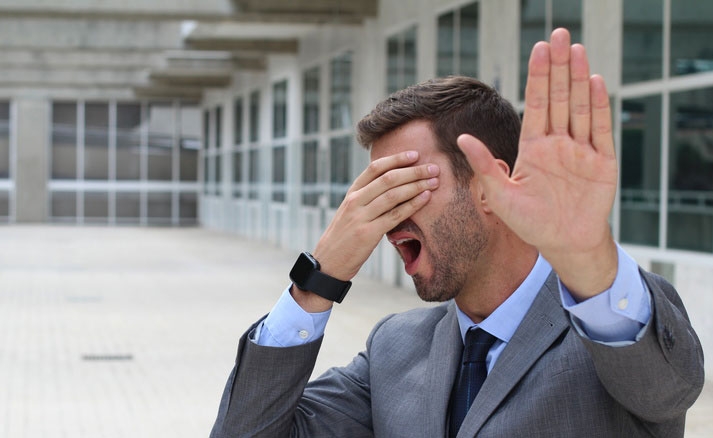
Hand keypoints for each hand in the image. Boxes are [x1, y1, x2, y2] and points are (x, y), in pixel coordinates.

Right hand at [293, 151, 438, 310]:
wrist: (328, 263)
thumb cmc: (344, 237)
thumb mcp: (350, 212)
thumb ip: (367, 198)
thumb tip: (392, 185)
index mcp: (351, 193)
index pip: (375, 168)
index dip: (396, 159)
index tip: (415, 154)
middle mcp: (355, 201)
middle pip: (388, 179)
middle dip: (413, 171)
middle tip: (433, 168)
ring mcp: (361, 217)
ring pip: (394, 194)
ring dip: (417, 185)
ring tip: (434, 181)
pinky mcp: (368, 233)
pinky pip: (395, 215)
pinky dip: (413, 204)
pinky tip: (425, 198)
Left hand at [457, 28, 617, 299]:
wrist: (563, 244)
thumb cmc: (530, 222)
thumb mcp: (500, 195)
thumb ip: (485, 165)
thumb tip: (461, 137)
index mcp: (533, 147)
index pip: (536, 104)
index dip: (537, 77)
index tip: (538, 49)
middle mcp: (558, 143)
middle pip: (559, 97)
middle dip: (558, 67)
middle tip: (559, 35)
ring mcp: (581, 150)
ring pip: (580, 107)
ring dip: (578, 79)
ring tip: (576, 49)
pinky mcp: (602, 161)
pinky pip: (600, 129)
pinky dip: (598, 106)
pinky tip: (594, 81)